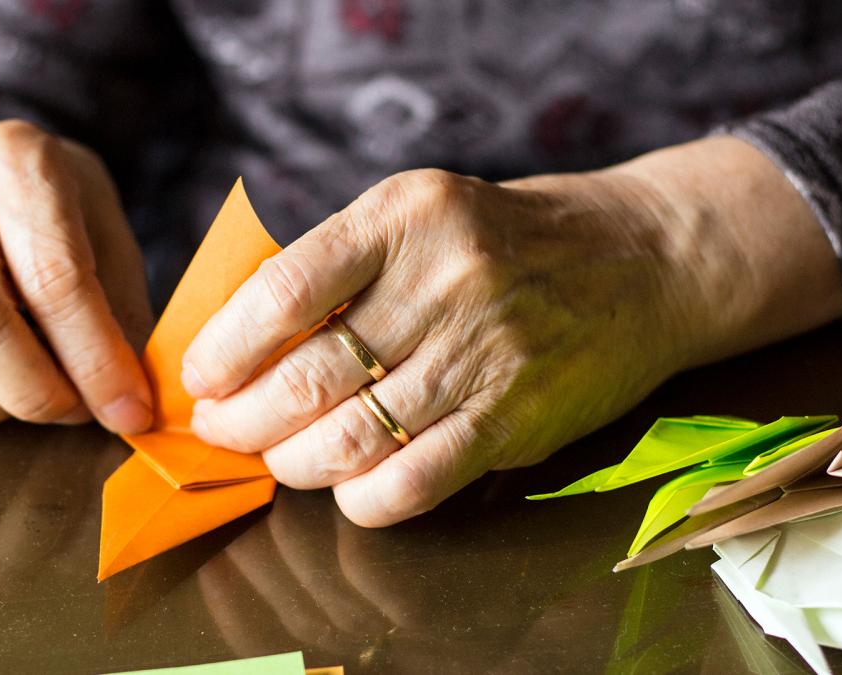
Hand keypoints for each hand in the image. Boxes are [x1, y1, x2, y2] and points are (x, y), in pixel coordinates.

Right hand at [0, 120, 153, 435]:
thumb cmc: (62, 216)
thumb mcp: (109, 238)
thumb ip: (122, 312)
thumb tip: (128, 406)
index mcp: (17, 166)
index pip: (54, 280)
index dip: (96, 361)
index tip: (128, 412)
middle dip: (35, 393)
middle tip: (73, 411)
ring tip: (20, 403)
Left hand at [181, 137, 841, 526]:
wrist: (641, 259)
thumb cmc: (501, 239)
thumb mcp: (416, 214)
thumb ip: (337, 266)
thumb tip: (239, 344)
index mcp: (402, 217)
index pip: (283, 292)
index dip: (225, 348)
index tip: (200, 377)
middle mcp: (442, 282)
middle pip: (308, 376)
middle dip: (242, 419)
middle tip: (219, 430)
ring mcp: (484, 352)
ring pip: (351, 436)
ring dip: (291, 463)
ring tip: (274, 459)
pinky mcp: (517, 416)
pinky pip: (414, 480)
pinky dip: (361, 499)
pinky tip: (343, 489)